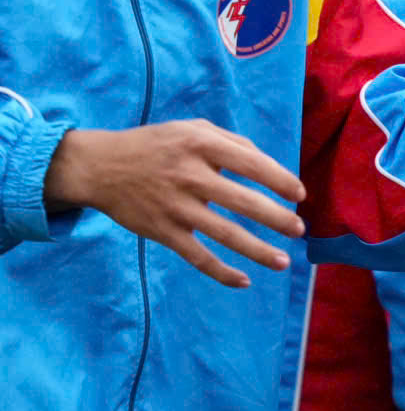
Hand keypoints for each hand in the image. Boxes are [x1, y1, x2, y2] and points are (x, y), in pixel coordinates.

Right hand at [43, 122, 305, 286]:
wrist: (99, 167)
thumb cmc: (157, 146)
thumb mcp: (192, 129)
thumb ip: (233, 142)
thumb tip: (271, 166)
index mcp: (201, 146)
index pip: (252, 164)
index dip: (280, 180)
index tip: (299, 195)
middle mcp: (189, 176)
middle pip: (244, 202)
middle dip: (278, 219)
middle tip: (299, 230)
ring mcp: (175, 206)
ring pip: (225, 234)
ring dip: (258, 251)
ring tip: (284, 262)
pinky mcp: (162, 231)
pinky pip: (197, 256)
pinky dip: (221, 272)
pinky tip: (244, 281)